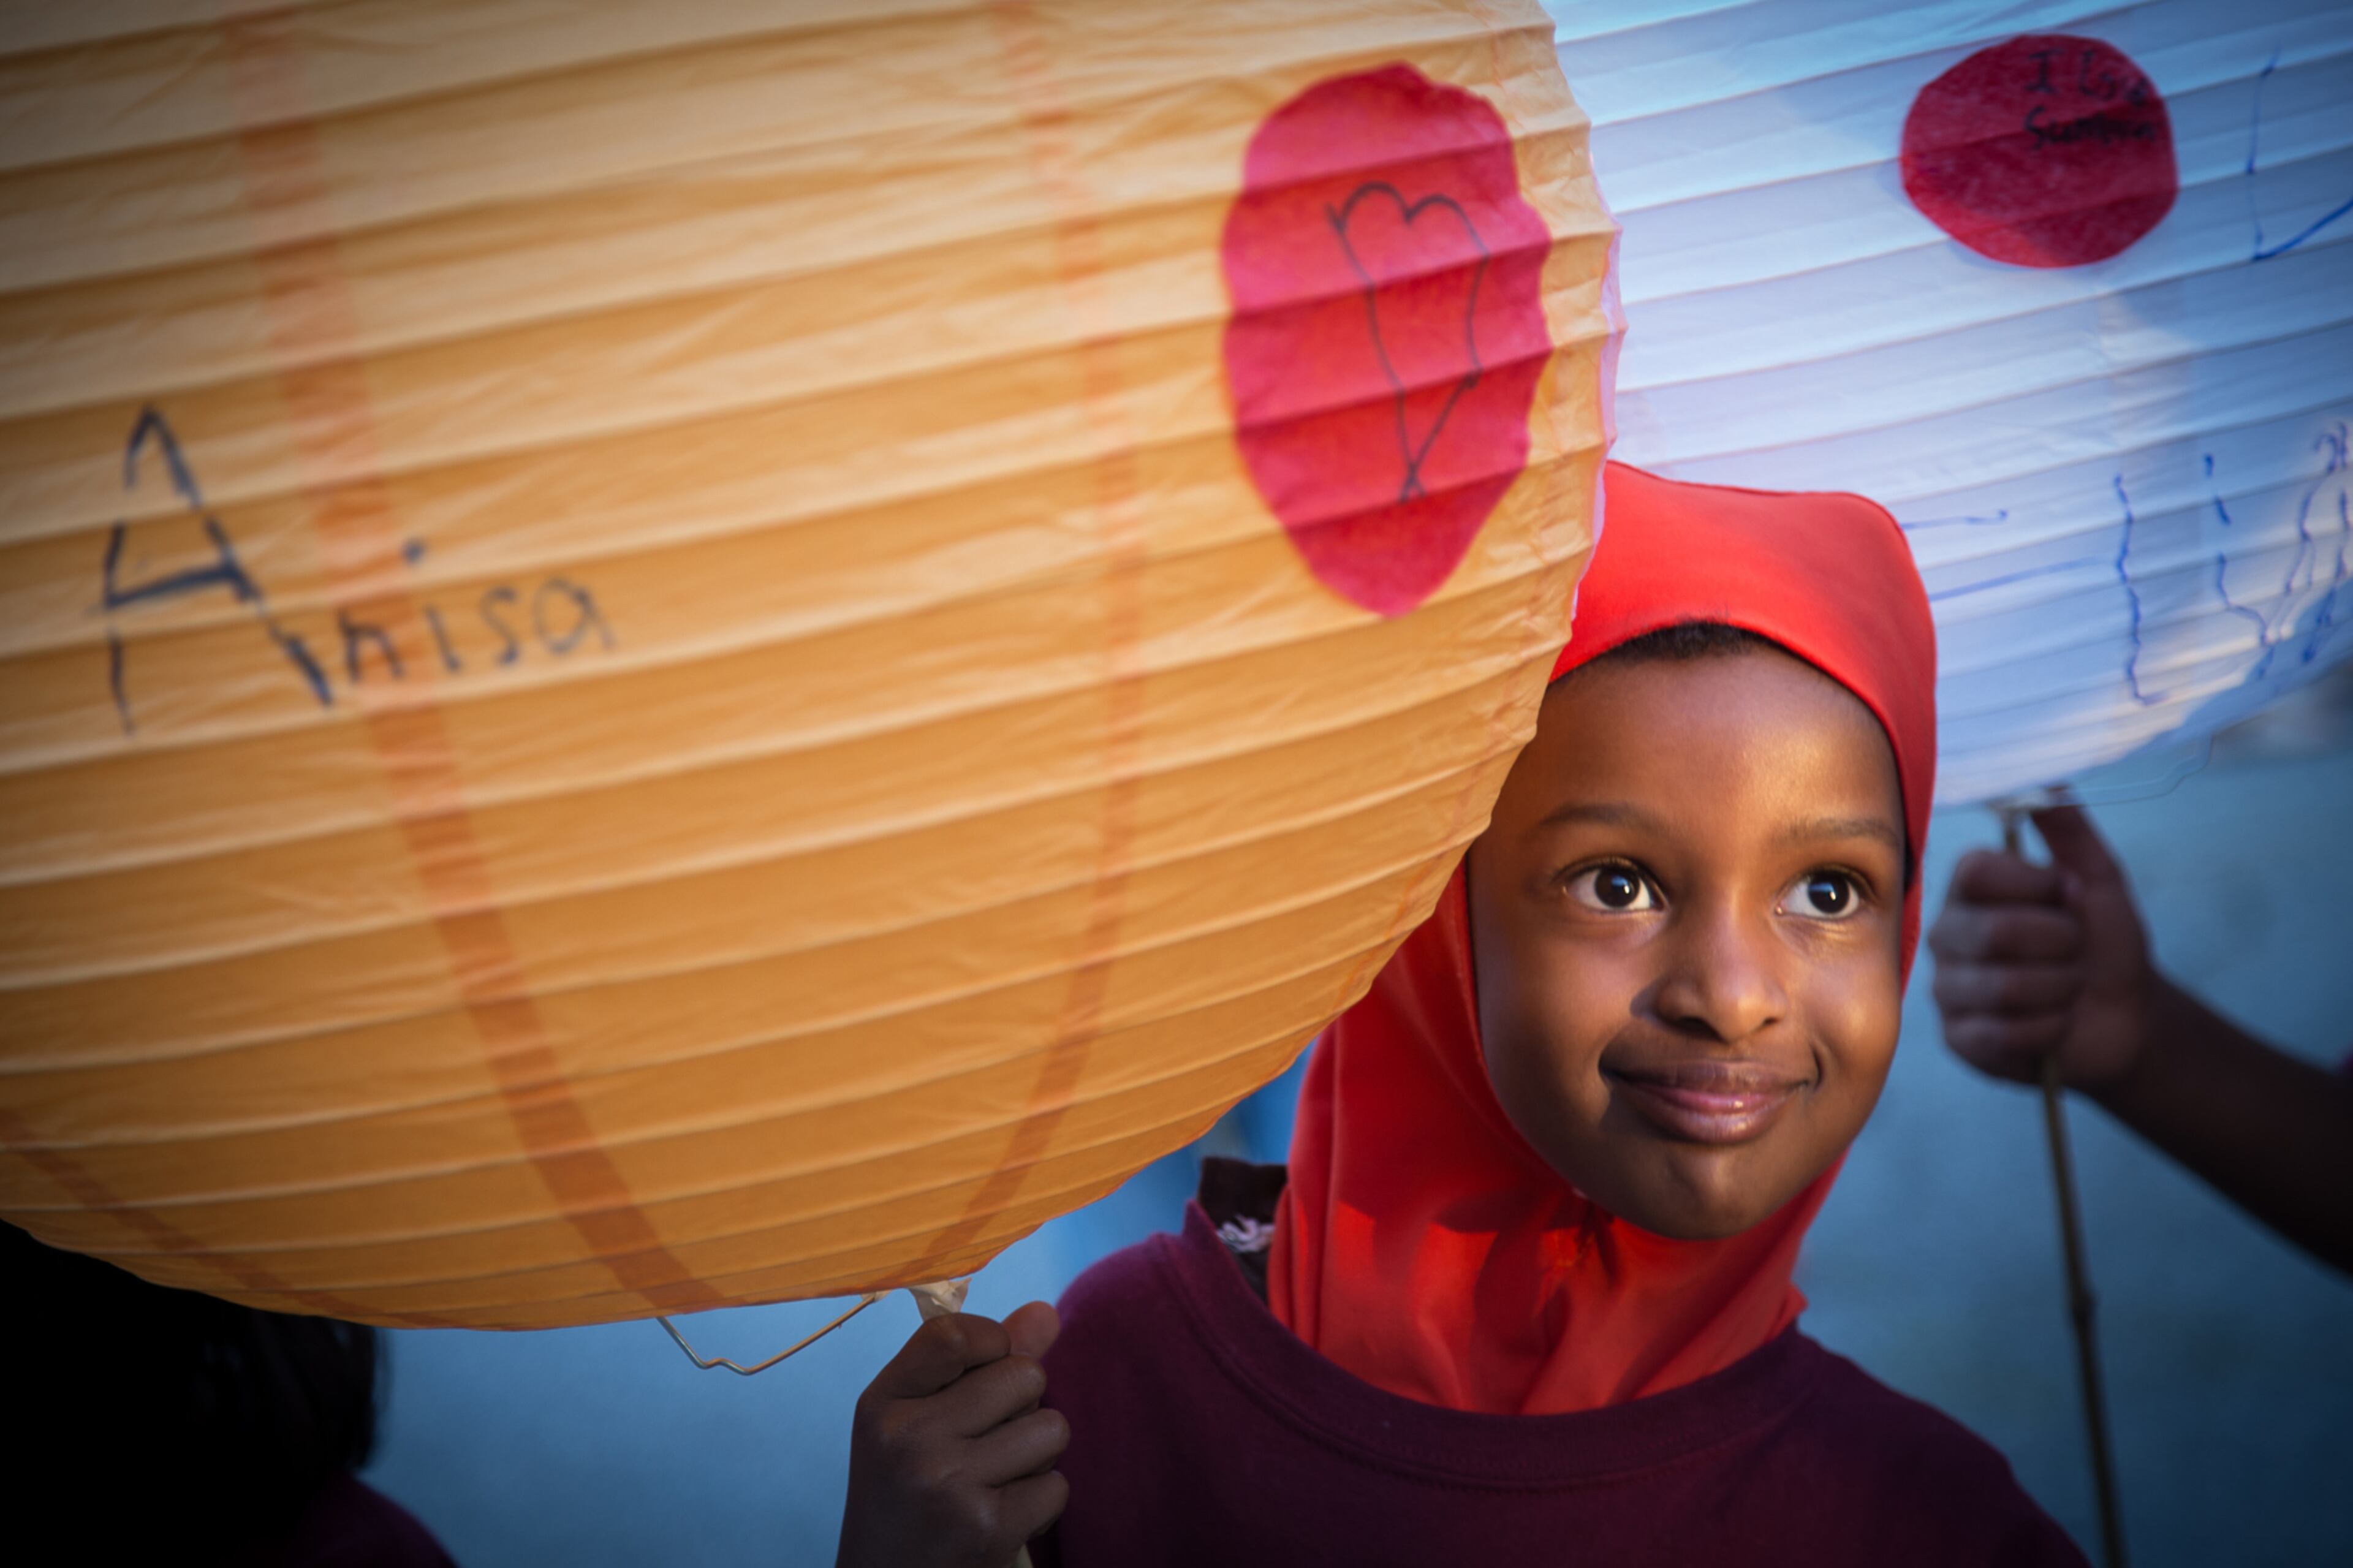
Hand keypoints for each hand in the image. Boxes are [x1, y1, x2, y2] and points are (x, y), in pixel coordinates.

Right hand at [836, 1301, 1066, 1567]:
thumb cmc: (909, 1491)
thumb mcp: (921, 1419)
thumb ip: (982, 1362)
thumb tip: (1047, 1312)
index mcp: (884, 1403)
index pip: (956, 1332)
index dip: (993, 1342)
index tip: (984, 1371)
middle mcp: (909, 1439)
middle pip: (1023, 1375)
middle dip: (1024, 1405)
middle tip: (989, 1441)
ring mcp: (948, 1485)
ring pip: (1052, 1428)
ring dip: (1038, 1454)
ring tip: (998, 1477)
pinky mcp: (987, 1529)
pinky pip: (1057, 1486)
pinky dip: (1041, 1502)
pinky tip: (1004, 1515)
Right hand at [1927, 805, 2159, 1091]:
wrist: (2125, 1017)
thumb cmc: (2105, 944)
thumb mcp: (2098, 881)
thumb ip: (2069, 830)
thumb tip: (2045, 779)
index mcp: (1970, 889)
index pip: (1977, 872)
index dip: (2035, 887)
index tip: (2070, 897)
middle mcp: (1946, 933)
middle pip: (1995, 933)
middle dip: (2063, 946)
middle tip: (2078, 952)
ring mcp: (1947, 988)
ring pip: (2004, 987)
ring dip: (2061, 990)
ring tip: (2069, 989)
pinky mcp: (1958, 1038)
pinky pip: (2003, 1035)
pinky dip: (2050, 1030)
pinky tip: (2055, 1024)